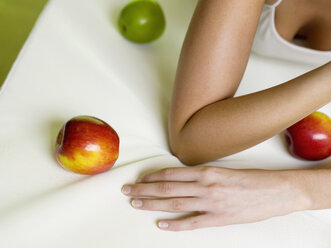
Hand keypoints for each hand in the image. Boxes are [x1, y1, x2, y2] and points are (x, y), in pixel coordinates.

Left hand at [121, 166, 309, 230]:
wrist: (276, 190)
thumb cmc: (251, 179)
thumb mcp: (224, 171)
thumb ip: (203, 175)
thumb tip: (183, 179)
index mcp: (207, 171)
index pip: (172, 173)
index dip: (152, 176)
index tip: (140, 178)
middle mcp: (205, 185)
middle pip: (167, 188)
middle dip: (144, 189)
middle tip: (127, 190)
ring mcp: (211, 203)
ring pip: (174, 203)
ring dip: (152, 204)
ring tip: (135, 203)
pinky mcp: (219, 219)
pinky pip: (192, 222)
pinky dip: (175, 224)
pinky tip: (161, 224)